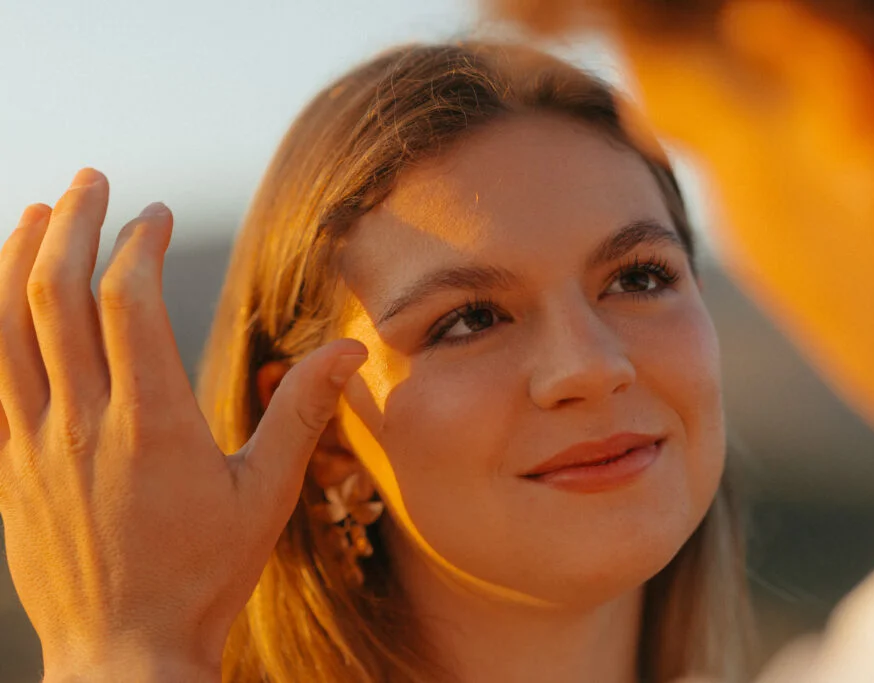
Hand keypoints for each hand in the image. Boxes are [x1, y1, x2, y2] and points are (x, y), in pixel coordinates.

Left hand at [0, 168, 367, 680]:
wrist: (125, 651)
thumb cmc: (204, 574)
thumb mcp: (267, 494)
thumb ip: (304, 412)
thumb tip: (350, 349)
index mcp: (153, 426)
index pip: (128, 304)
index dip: (140, 246)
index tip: (158, 217)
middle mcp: (84, 425)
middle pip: (56, 296)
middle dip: (72, 224)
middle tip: (92, 182)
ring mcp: (35, 445)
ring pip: (4, 327)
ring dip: (16, 259)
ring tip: (36, 212)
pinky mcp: (7, 468)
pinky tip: (0, 290)